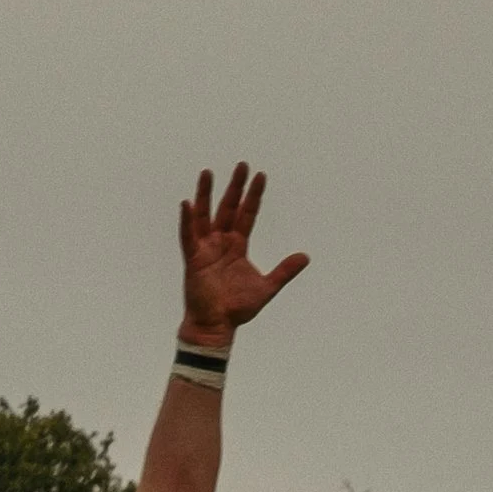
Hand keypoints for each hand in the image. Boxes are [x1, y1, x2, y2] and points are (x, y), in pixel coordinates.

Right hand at [177, 161, 308, 345]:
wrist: (217, 326)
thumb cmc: (237, 309)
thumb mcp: (267, 287)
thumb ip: (284, 271)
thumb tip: (305, 257)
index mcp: (237, 246)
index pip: (247, 214)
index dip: (254, 196)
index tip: (261, 176)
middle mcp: (221, 242)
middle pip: (228, 207)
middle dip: (235, 186)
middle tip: (243, 164)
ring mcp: (205, 248)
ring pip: (205, 215)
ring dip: (206, 194)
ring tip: (208, 172)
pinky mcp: (193, 259)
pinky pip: (188, 236)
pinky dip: (187, 220)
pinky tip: (187, 203)